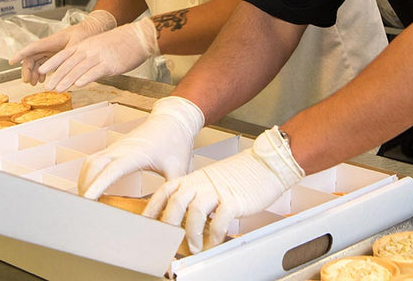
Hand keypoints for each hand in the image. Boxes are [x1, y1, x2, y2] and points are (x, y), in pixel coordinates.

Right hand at [9, 10, 116, 83]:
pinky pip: (44, 63)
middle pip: (31, 57)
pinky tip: (43, 79)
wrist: (94, 29)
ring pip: (36, 61)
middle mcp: (49, 45)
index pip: (32, 48)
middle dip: (26, 70)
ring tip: (35, 83)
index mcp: (52, 41)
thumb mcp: (77, 46)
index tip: (11, 61)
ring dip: (33, 72)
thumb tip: (63, 72)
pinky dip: (41, 72)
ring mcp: (52, 49)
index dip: (21, 54)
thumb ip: (69, 58)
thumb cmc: (86, 34)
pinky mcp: (56, 54)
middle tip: (28, 82)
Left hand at [41, 18, 159, 90]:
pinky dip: (86, 78)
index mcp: (86, 45)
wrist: (137, 37)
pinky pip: (95, 71)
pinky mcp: (110, 64)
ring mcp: (99, 56)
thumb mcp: (99, 45)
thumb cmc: (121, 42)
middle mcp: (90, 50)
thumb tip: (81, 70)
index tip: (42, 70)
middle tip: (48, 87)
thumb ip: (88, 56)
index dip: (53, 63)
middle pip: (69, 63)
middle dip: (57, 76)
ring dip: (67, 80)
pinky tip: (78, 85)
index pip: (64, 54)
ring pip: (79, 69)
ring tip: (58, 89)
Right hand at [78, 95, 203, 198]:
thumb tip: (167, 212)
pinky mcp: (114, 148)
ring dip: (84, 180)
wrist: (173, 119)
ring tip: (87, 203)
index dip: (98, 185)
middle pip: (93, 166)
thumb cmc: (176, 143)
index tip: (88, 199)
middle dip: (85, 187)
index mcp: (137, 153)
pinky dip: (88, 175)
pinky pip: (94, 160)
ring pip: (90, 162)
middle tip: (86, 210)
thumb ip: (172, 191)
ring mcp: (116, 147)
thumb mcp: (179, 168)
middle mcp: (121, 149)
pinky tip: (92, 189)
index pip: (112, 169)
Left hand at [144, 126, 303, 252]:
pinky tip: (214, 241)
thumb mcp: (211, 181)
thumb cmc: (240, 175)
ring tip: (195, 247)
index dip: (153, 209)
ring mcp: (217, 190)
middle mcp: (201, 183)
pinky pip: (219, 220)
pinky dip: (214, 235)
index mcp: (194, 178)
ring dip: (191, 234)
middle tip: (169, 241)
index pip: (166, 192)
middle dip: (169, 225)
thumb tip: (183, 218)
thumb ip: (197, 195)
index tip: (146, 224)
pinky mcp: (233, 200)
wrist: (266, 164)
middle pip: (176, 203)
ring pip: (194, 213)